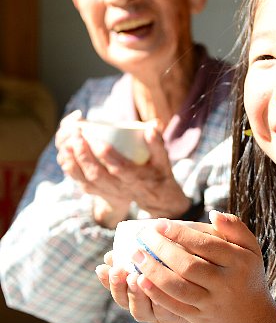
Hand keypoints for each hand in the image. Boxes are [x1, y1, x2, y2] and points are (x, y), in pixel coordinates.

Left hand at [56, 114, 190, 226]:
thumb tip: (152, 126)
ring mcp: (107, 191)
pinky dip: (70, 168)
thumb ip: (157, 143)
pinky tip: (65, 152)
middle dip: (83, 154)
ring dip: (73, 161)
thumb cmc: (157, 172)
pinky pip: (79, 181)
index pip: (118, 168)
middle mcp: (119, 187)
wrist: (154, 197)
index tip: (97, 139)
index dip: (106, 155)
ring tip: (67, 142)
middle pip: (96, 174)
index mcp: (135, 178)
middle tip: (77, 135)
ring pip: (85, 179)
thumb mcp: (163, 160)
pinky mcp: (98, 191)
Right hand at [95, 249, 190, 322]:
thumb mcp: (158, 259)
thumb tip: (109, 255)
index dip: (105, 280)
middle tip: (118, 270)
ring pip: (140, 310)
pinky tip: (158, 288)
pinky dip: (159, 301)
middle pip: (124, 301)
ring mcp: (158, 315)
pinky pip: (165, 311)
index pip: (114, 287)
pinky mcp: (177, 317)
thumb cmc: (179, 267)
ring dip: (135, 294)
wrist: (208, 288)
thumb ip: (137, 257)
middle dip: (118, 286)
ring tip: (135, 277)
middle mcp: (144, 307)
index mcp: (134, 292)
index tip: (102, 267)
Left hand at [130, 212, 275, 322]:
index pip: (205, 245)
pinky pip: (174, 306)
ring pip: (178, 287)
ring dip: (154, 271)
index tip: (159, 224)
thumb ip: (235, 228)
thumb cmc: (246, 273)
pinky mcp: (200, 318)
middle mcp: (225, 284)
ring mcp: (212, 303)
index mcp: (238, 262)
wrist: (252, 316)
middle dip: (161, 250)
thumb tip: (212, 214)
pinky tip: (141, 280)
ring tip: (136, 256)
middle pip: (188, 265)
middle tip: (142, 237)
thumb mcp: (250, 248)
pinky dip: (156, 293)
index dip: (180, 234)